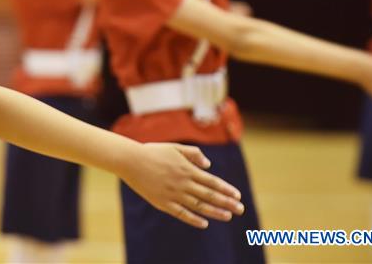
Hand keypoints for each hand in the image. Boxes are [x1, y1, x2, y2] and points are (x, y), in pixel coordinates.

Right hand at [120, 143, 244, 228]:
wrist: (130, 161)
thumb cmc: (153, 152)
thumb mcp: (175, 147)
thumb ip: (193, 154)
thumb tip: (208, 165)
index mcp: (187, 169)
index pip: (212, 181)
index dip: (226, 189)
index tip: (238, 195)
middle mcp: (183, 183)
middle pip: (209, 195)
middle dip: (226, 202)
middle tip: (240, 209)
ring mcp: (173, 194)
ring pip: (198, 205)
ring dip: (215, 212)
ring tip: (228, 216)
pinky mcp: (163, 203)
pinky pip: (181, 213)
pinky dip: (194, 219)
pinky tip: (204, 223)